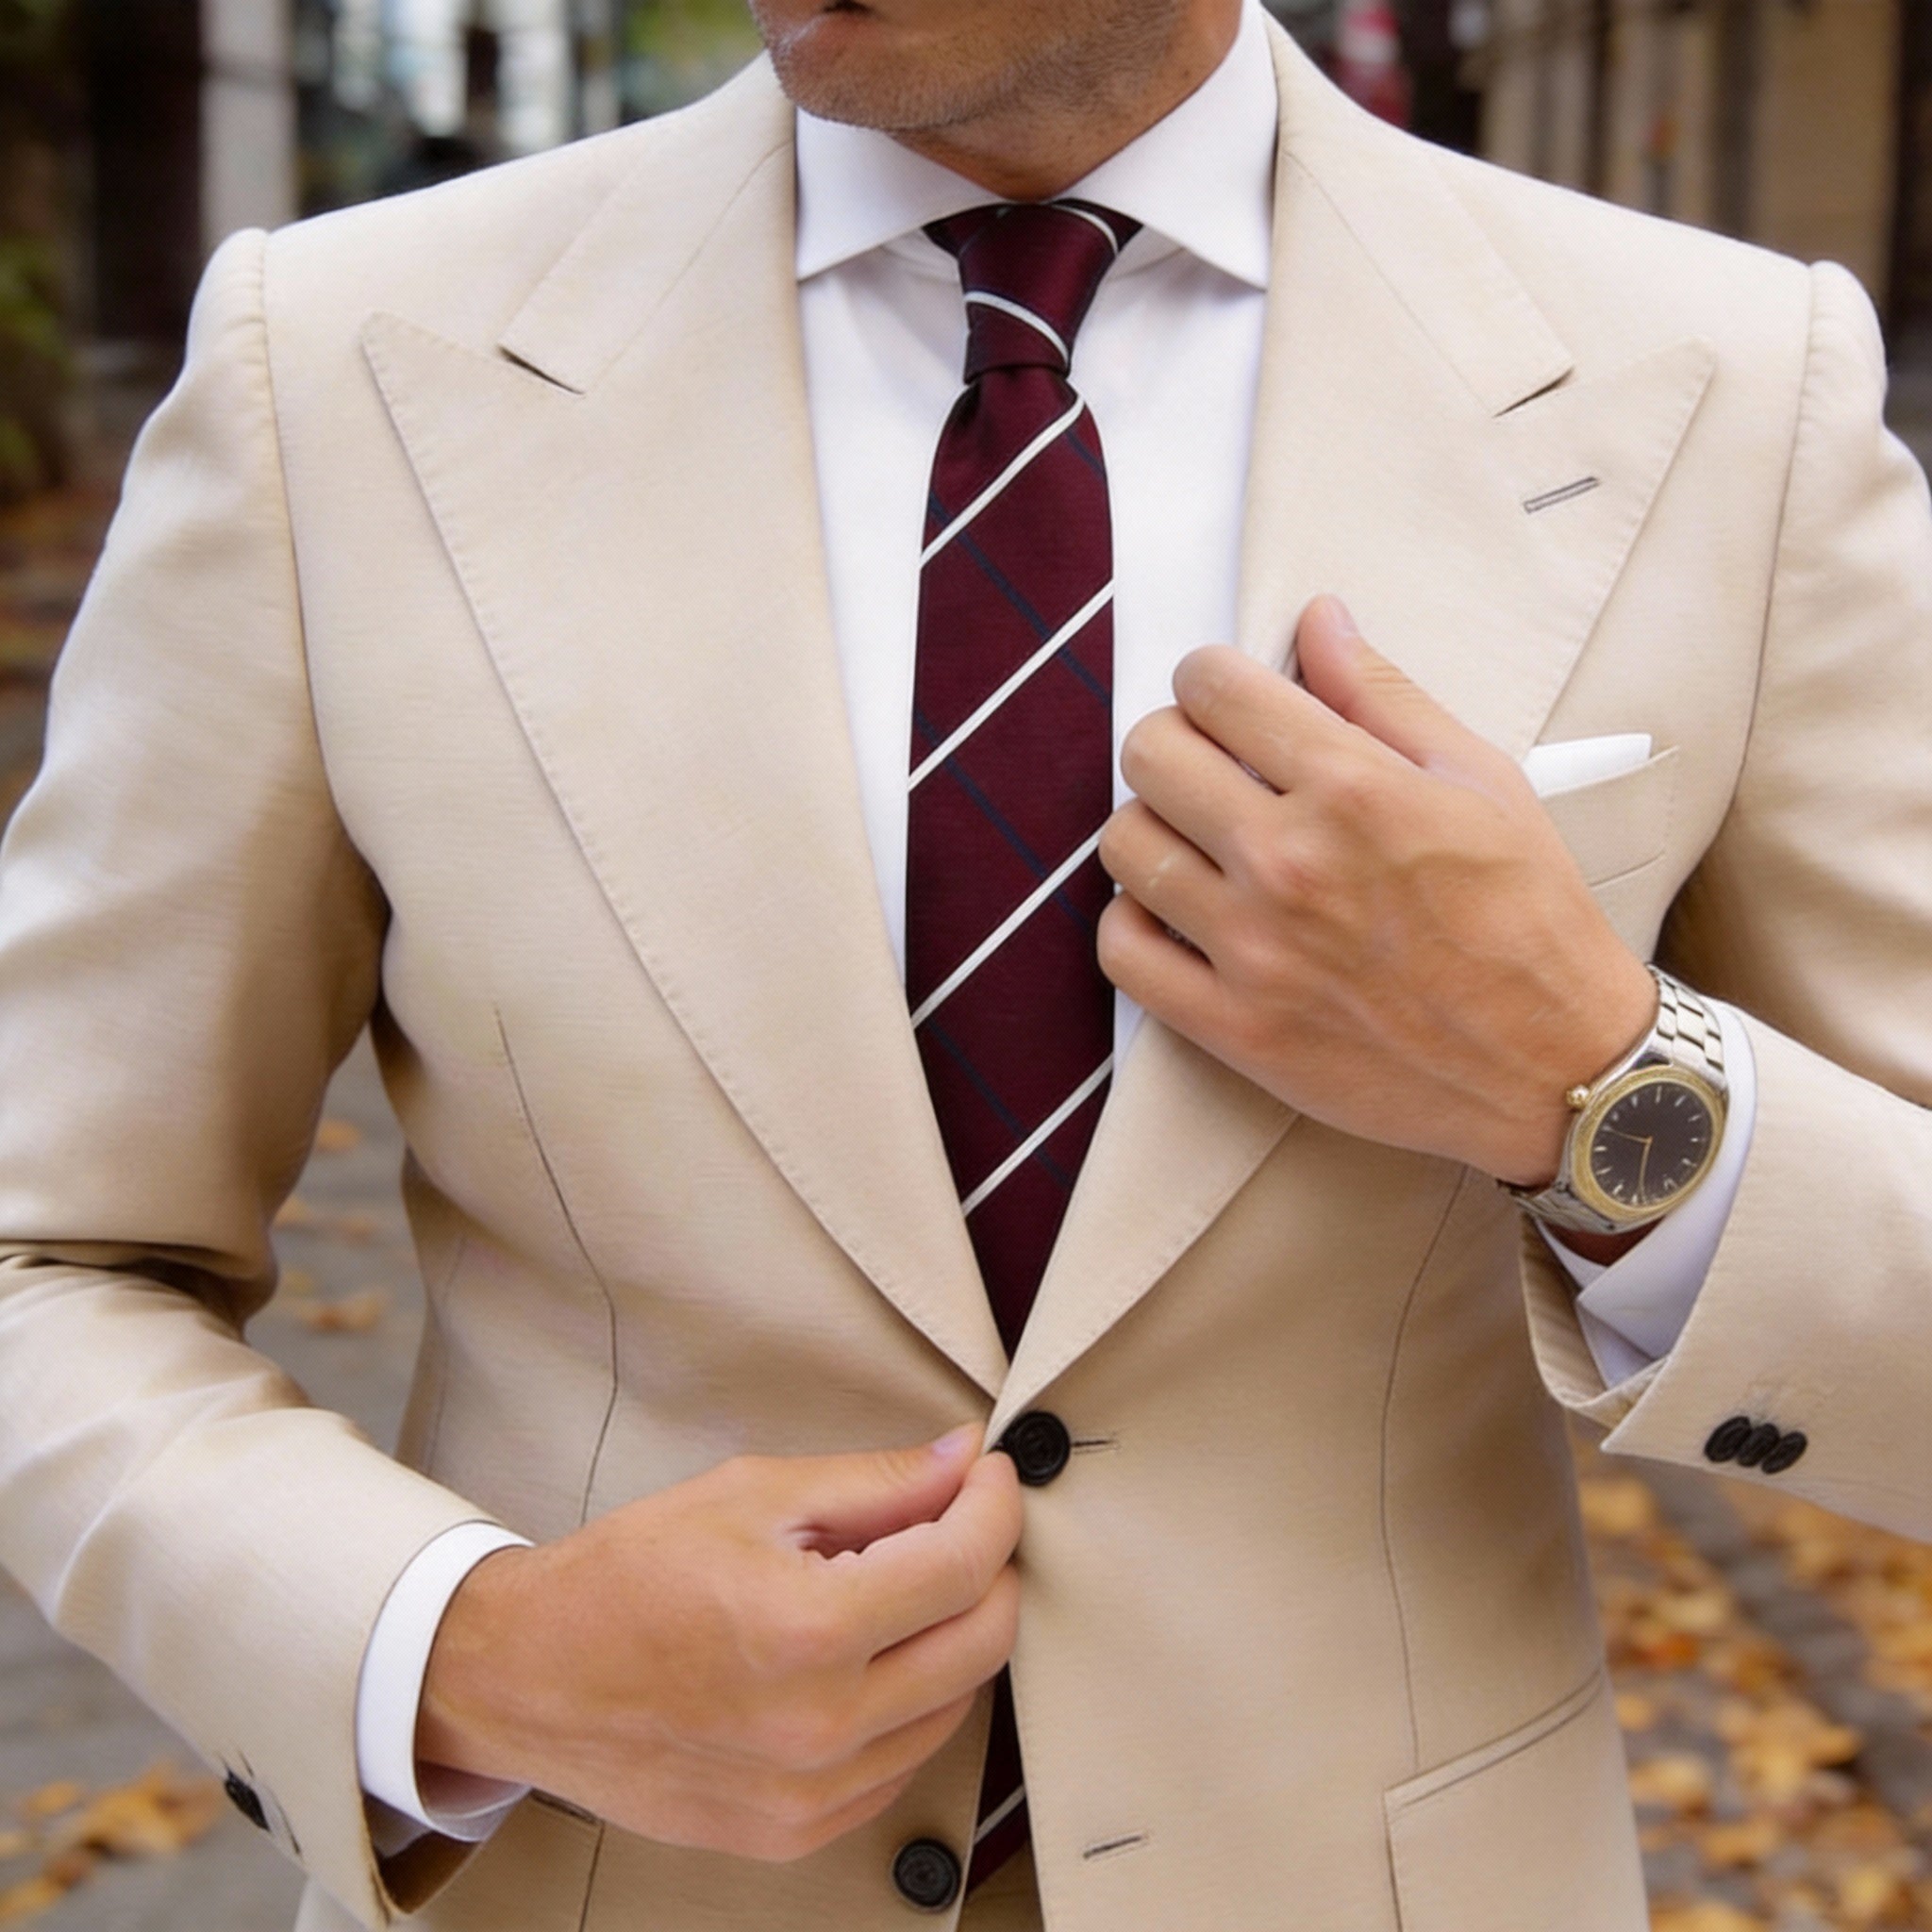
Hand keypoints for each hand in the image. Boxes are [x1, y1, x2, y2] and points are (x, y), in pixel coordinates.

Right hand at [416, 1427, 1021, 1861]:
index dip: (995, 1505)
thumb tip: (962, 1461)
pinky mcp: (796, 1833)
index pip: (963, 1564)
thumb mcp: (751, 1496)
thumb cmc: (626, 1578)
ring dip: (954, 1635)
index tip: (990, 1476)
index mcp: (806, 1630)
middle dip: (991, 1566)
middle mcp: (819, 1727)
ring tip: (903, 1584)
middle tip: (962, 1520)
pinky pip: (903, 1763)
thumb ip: (873, 1483)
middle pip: (983, 1642)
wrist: (528, 1679)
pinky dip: (912, 1701)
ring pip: (955, 1707)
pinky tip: (870, 1656)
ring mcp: (810, 1795)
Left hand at [1096, 596, 1656, 1186]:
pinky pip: (1121, 950)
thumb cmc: (1529, 919)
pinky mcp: (1235, 1027)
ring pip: (1124, 845)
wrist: (1557, 1067)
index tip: (1227, 699)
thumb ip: (1384, 695)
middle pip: (1150, 755)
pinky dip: (1135, 923)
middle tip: (1211, 767)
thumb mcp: (1481, 780)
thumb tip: (1317, 619)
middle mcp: (1290, 863)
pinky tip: (1180, 914)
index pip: (1213, 687)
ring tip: (1199, 843)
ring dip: (1152, 829)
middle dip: (1175, 742)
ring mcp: (1254, 950)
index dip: (1211, 679)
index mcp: (1353, 789)